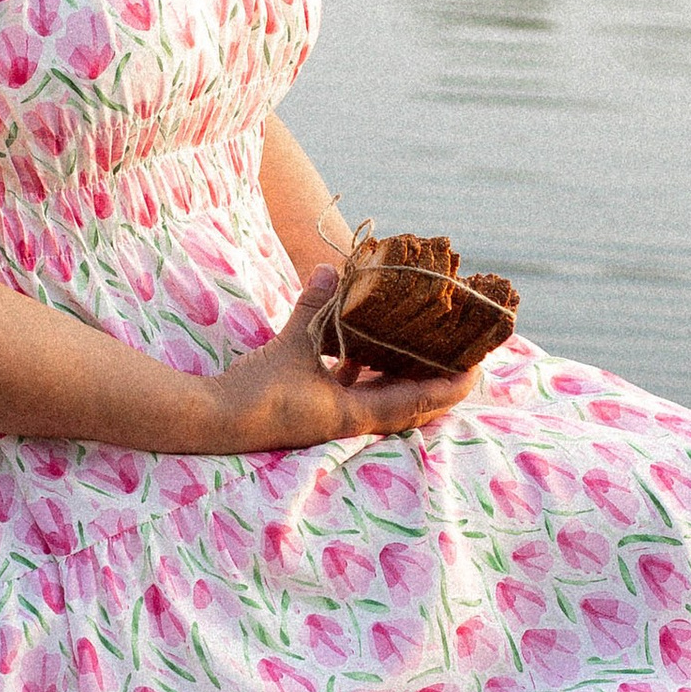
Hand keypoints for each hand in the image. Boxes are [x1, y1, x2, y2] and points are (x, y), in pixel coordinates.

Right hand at [191, 267, 478, 454]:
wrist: (212, 423)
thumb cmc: (256, 392)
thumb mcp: (289, 346)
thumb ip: (314, 307)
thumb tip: (334, 268)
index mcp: (355, 415)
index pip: (420, 402)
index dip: (452, 385)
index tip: (478, 367)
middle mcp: (350, 422)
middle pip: (409, 405)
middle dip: (435, 379)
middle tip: (459, 351)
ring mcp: (332, 419)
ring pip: (382, 397)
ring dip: (402, 374)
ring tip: (422, 344)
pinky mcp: (314, 412)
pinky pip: (353, 390)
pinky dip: (365, 370)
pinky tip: (363, 344)